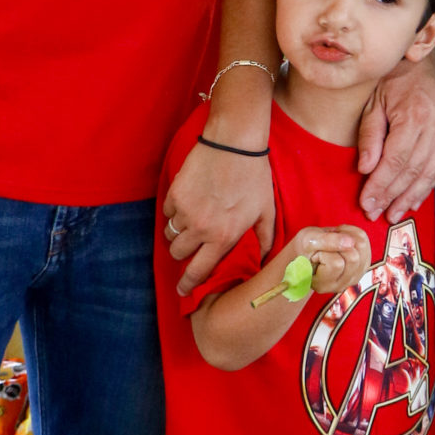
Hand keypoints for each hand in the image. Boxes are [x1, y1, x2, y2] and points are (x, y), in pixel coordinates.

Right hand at [165, 139, 274, 293]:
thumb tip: (264, 260)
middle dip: (183, 254)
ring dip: (178, 234)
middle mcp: (201, 229)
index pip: (199, 271)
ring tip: (191, 224)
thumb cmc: (254, 176)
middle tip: (192, 246)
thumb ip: (265, 239)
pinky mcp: (174, 194)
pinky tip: (188, 204)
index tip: (182, 291)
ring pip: (170, 235)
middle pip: (178, 255)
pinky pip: (167, 213)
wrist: (234, 144)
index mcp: (224, 237)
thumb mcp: (266, 210)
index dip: (189, 284)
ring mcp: (185, 212)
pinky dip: (174, 213)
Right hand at [290, 224, 373, 298]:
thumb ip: (326, 241)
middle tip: (326, 243)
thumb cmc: (303, 249)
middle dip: (339, 242)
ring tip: (334, 240)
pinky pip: (366, 242)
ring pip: (362, 247)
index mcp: (322, 284)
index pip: (336, 263)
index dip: (326, 250)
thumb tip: (350, 242)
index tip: (317, 252)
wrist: (307, 252)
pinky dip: (354, 234)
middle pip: (353, 257)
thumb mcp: (308, 241)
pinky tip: (343, 239)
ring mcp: (353, 278)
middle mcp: (340, 285)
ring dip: (348, 236)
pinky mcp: (362, 267)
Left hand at [357, 49, 434, 221]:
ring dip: (411, 197)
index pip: (396, 161)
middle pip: (413, 171)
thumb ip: (370, 136)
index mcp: (414, 115)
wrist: (423, 57)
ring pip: (430, 173)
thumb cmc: (393, 78)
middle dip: (393, 196)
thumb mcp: (374, 102)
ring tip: (394, 214)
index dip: (381, 186)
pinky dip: (427, 186)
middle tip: (376, 214)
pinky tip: (414, 199)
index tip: (366, 203)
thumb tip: (366, 169)